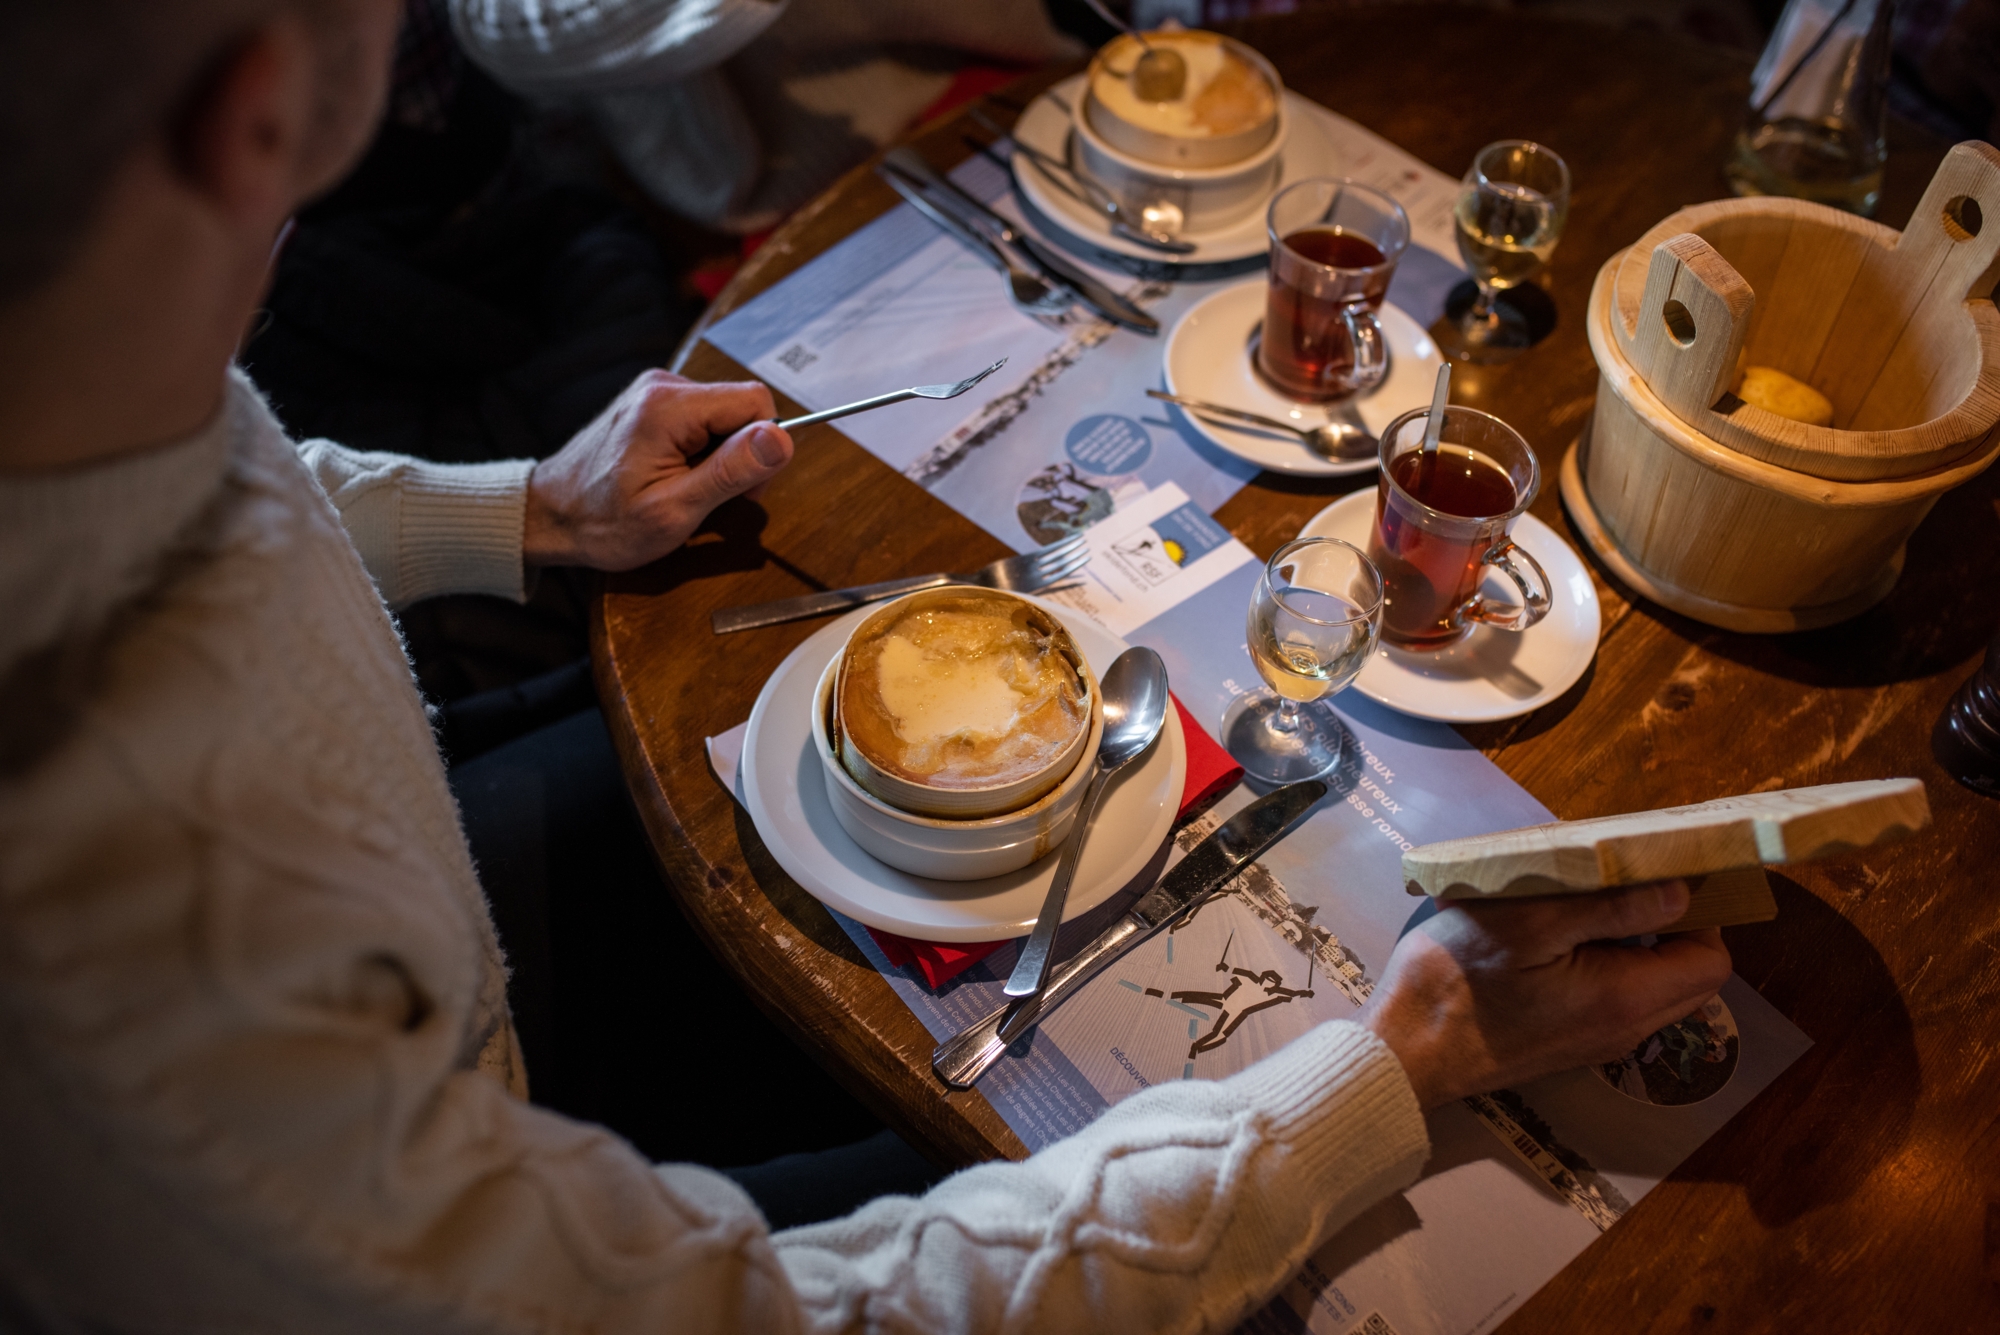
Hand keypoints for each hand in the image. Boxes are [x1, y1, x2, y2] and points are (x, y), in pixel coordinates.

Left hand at [523, 371, 792, 570]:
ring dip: (720, 455)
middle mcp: (662, 385)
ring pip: (723, 415)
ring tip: (686, 488)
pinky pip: (701, 418)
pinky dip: (701, 450)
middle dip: (740, 455)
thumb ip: (730, 471)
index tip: (743, 489)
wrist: (548, 515)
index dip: (765, 447)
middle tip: (709, 497)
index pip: (756, 401)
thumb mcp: (674, 511)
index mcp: (669, 407)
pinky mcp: (650, 402)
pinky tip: (675, 475)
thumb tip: (782, 439)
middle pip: (740, 407)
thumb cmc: (604, 523)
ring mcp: (654, 391)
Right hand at [1359, 881, 1732, 1108]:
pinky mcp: (1571, 1040)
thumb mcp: (1529, 922)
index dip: (1701, 912)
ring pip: (1654, 987)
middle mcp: (1625, 1029)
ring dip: (1638, 943)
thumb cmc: (1456, 979)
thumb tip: (1681, 892)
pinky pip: (1618, 998)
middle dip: (1675, 926)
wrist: (1404, 1050)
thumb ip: (1610, 907)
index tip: (1663, 873)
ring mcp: (1598, 1040)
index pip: (1710, 960)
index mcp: (1626, 998)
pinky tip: (1557, 938)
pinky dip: (1610, 963)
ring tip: (1584, 906)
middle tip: (1625, 883)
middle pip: (1689, 976)